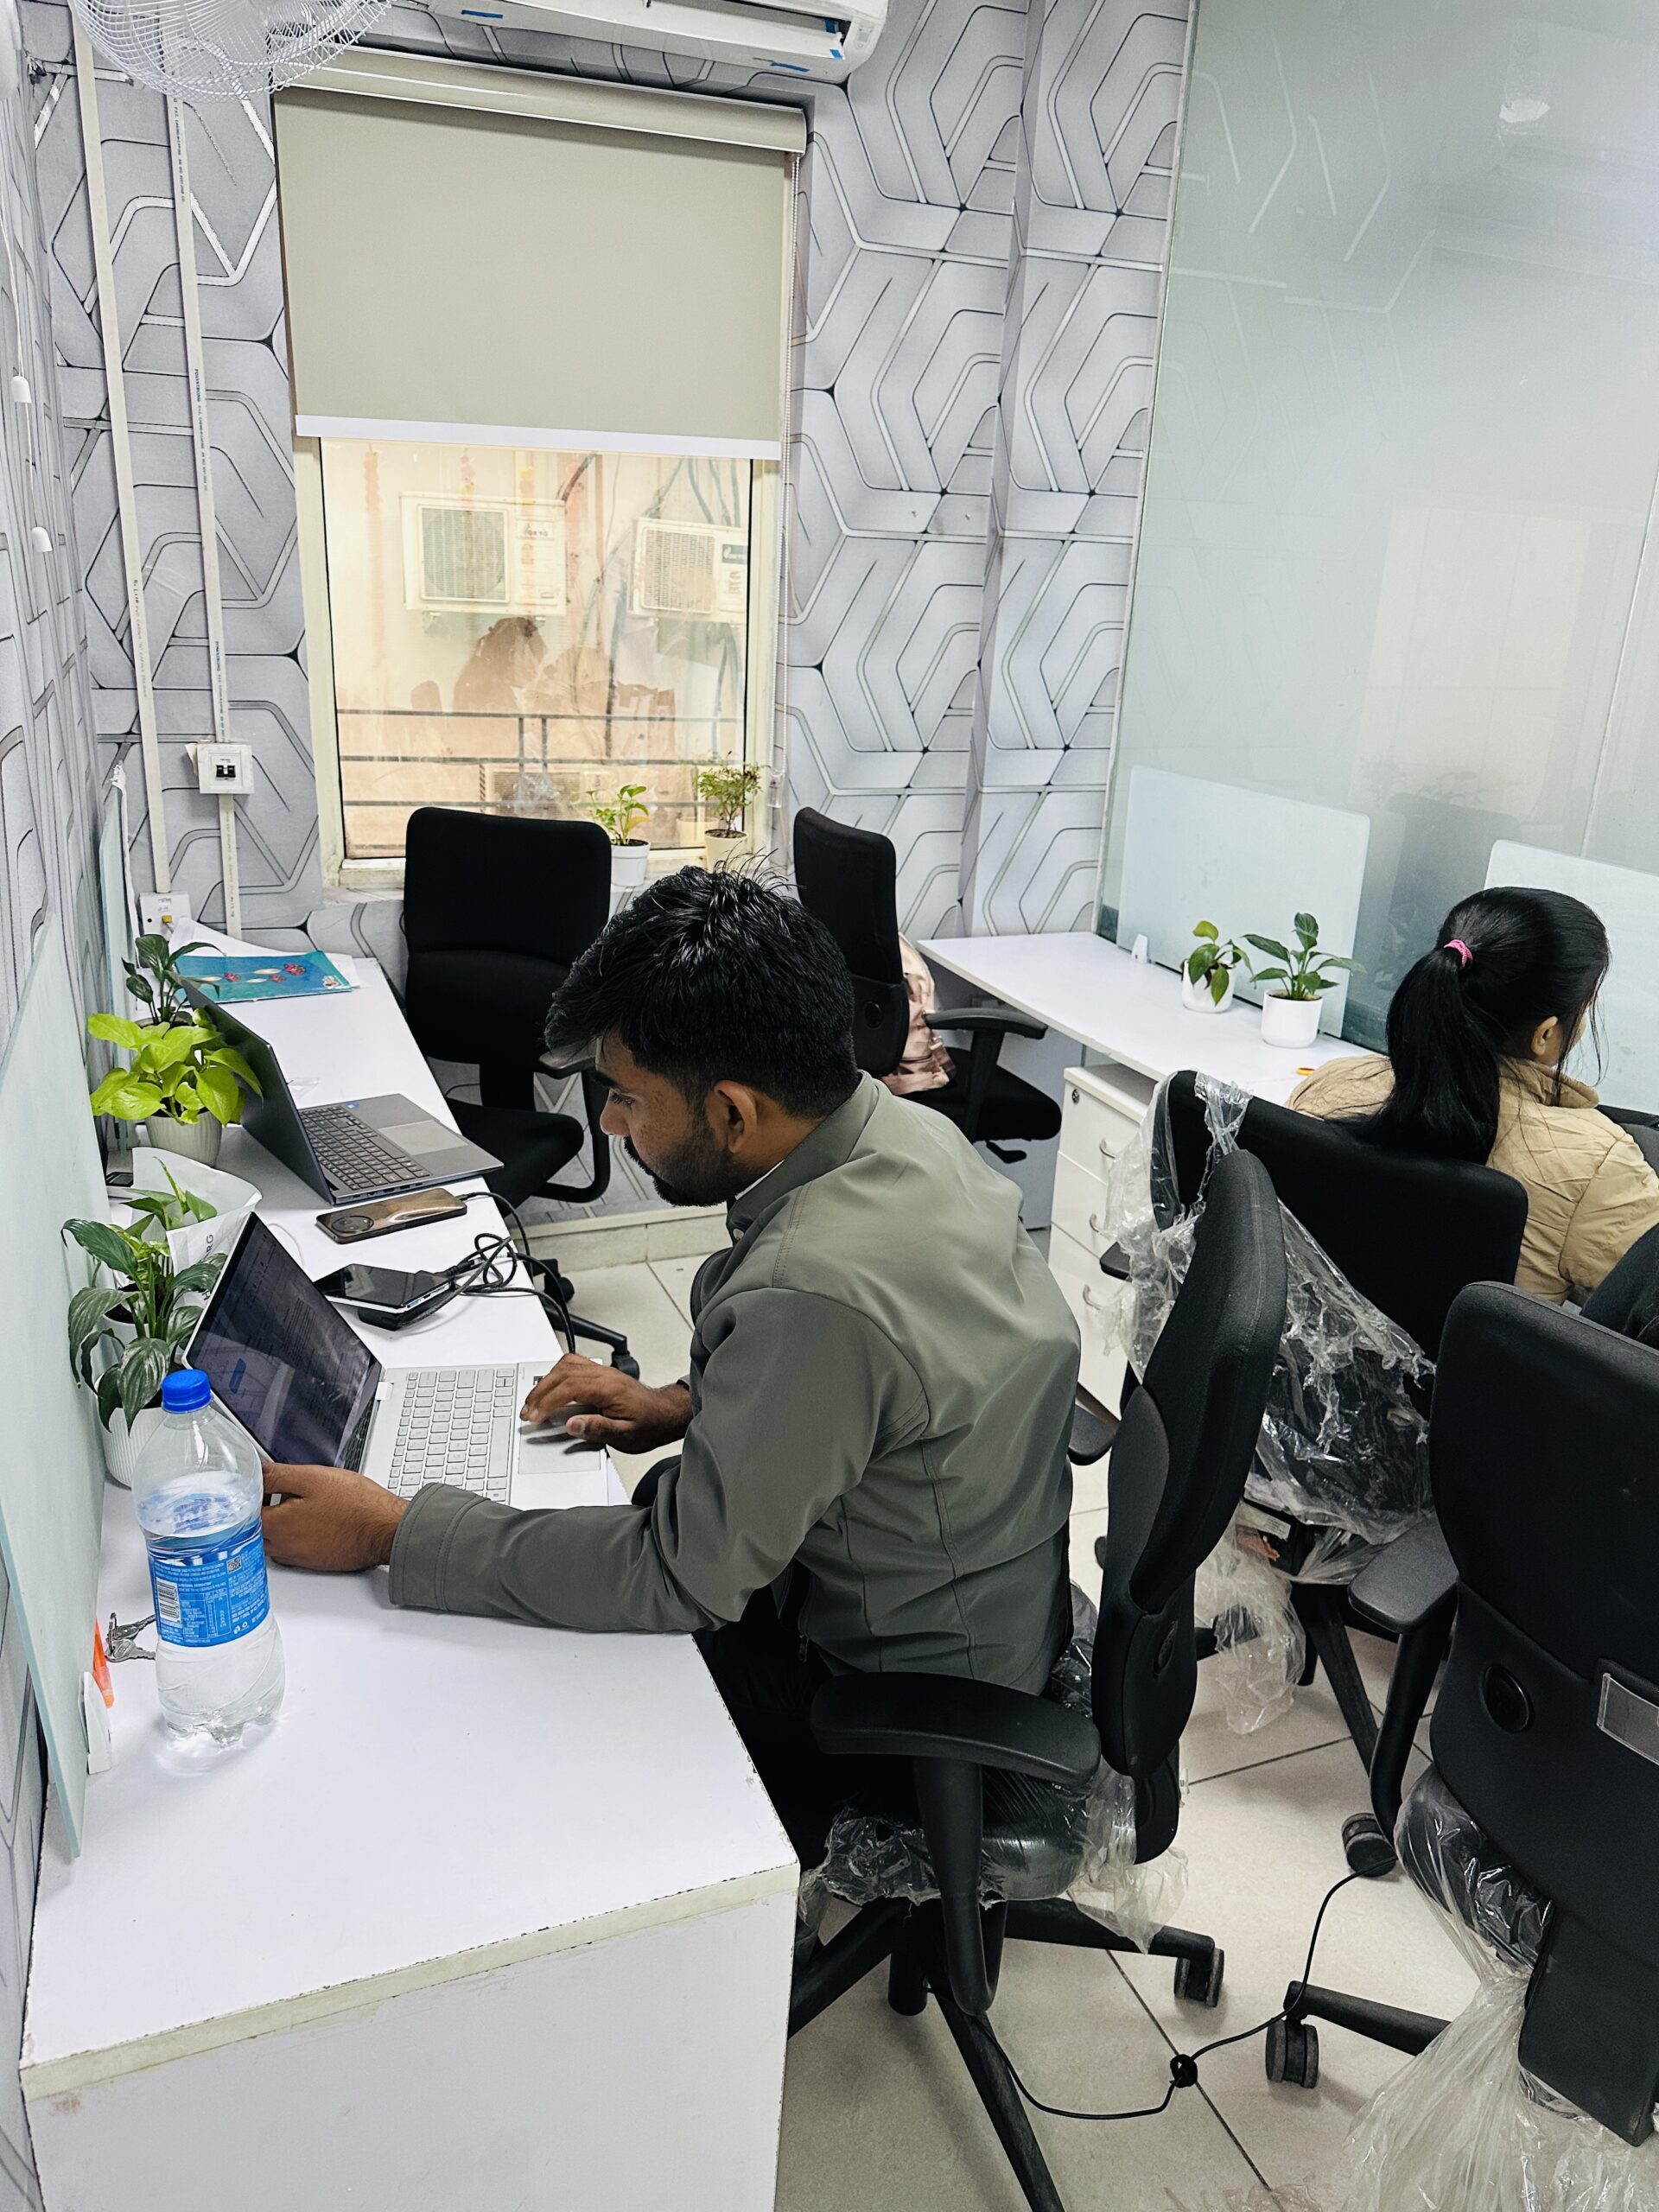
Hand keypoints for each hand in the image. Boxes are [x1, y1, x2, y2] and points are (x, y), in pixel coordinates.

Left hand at [262, 1462, 406, 1572]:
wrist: (385, 1530)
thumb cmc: (356, 1505)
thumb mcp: (312, 1478)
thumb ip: (277, 1475)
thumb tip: (254, 1472)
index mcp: (279, 1525)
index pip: (245, 1514)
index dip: (248, 1496)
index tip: (255, 1484)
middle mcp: (284, 1547)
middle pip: (256, 1531)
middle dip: (259, 1511)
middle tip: (271, 1492)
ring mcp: (300, 1558)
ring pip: (274, 1542)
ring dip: (276, 1525)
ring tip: (293, 1504)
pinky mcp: (315, 1562)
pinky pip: (293, 1550)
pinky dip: (294, 1536)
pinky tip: (310, 1521)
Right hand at [520, 1356, 692, 1453]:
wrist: (665, 1414)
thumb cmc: (649, 1424)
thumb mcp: (626, 1436)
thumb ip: (597, 1429)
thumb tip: (572, 1425)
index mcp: (609, 1388)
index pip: (569, 1388)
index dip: (548, 1402)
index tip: (535, 1416)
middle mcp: (605, 1375)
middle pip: (563, 1373)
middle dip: (540, 1392)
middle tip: (527, 1411)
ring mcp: (603, 1371)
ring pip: (567, 1364)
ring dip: (546, 1381)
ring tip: (534, 1401)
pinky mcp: (602, 1373)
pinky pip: (574, 1364)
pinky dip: (557, 1374)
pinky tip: (550, 1386)